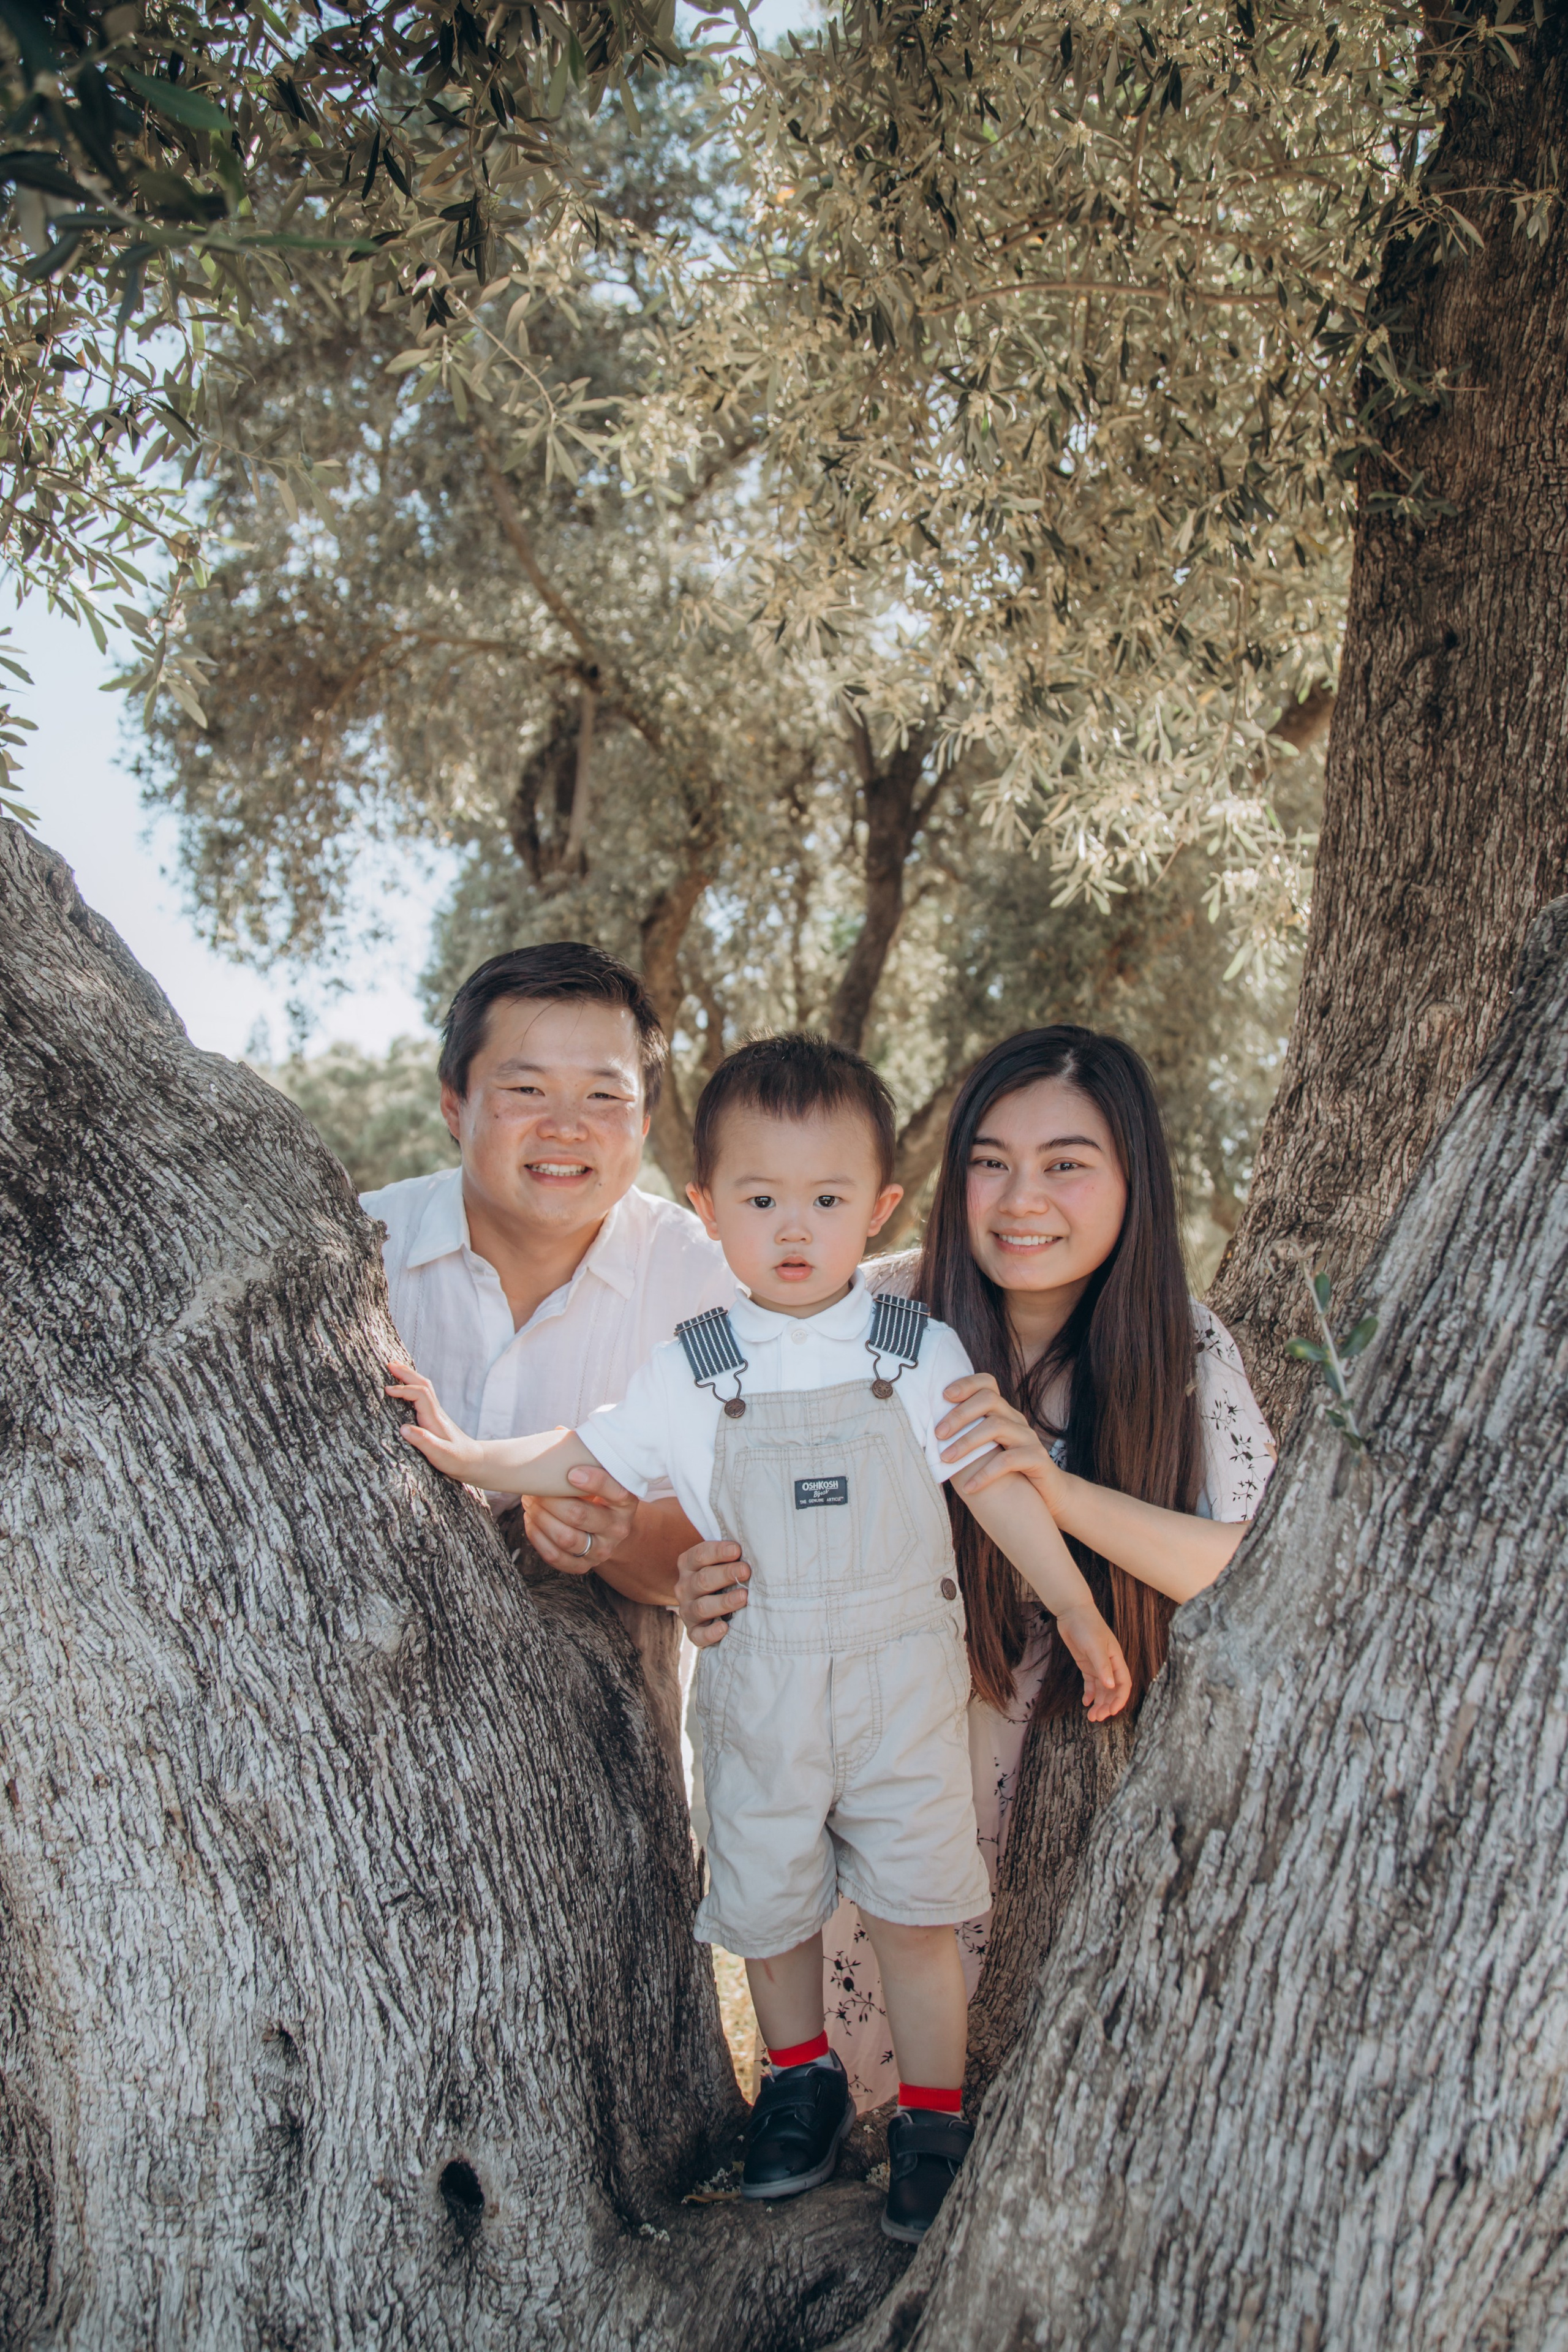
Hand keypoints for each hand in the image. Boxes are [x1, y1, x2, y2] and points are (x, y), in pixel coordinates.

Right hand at [385, 1360, 484, 1483]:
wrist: (473, 1461)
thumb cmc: (456, 1459)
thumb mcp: (440, 1454)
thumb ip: (423, 1441)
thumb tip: (403, 1428)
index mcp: (434, 1418)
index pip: (420, 1394)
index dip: (404, 1389)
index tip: (387, 1390)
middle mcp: (436, 1412)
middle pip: (423, 1385)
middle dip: (406, 1373)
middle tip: (389, 1364)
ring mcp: (436, 1413)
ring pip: (424, 1387)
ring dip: (410, 1376)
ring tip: (395, 1368)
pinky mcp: (434, 1418)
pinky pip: (423, 1395)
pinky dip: (413, 1386)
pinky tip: (406, 1387)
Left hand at [523, 1463, 638, 1573]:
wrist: (610, 1528)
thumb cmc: (600, 1492)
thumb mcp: (602, 1473)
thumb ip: (584, 1454)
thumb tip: (558, 1431)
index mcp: (626, 1501)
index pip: (615, 1491)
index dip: (594, 1481)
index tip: (571, 1472)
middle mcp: (617, 1528)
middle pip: (580, 1515)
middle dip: (551, 1500)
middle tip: (535, 1488)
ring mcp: (601, 1550)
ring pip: (565, 1538)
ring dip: (541, 1518)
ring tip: (529, 1501)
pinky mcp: (584, 1566)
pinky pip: (556, 1557)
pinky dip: (538, 1538)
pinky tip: (531, 1521)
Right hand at [675, 1539, 750, 1647]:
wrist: (711, 1603)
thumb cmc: (723, 1576)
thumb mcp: (722, 1562)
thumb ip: (732, 1555)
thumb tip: (757, 1547)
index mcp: (688, 1565)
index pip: (699, 1555)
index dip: (718, 1552)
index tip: (737, 1550)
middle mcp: (684, 1587)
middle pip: (702, 1579)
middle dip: (725, 1574)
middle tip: (746, 1571)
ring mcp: (687, 1610)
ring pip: (701, 1607)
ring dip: (723, 1602)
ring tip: (744, 1596)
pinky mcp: (693, 1631)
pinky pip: (698, 1635)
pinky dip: (711, 1633)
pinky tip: (725, 1628)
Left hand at [940, 1374, 1066, 1513]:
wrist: (1048, 1496)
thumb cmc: (1009, 1473)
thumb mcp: (988, 1451)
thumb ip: (968, 1438)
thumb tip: (930, 1434)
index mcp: (1003, 1414)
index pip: (988, 1384)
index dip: (966, 1384)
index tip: (943, 1396)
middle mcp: (1016, 1420)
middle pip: (989, 1400)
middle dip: (959, 1415)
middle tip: (938, 1434)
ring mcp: (1028, 1438)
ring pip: (997, 1427)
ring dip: (967, 1443)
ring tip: (946, 1460)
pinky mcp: (1037, 1459)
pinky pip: (1009, 1460)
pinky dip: (986, 1473)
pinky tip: (970, 1487)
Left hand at [1054, 1603, 1132, 1721]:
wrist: (1072, 1612)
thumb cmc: (1087, 1625)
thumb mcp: (1095, 1646)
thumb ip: (1102, 1666)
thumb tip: (1110, 1686)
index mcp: (1116, 1659)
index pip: (1124, 1683)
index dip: (1120, 1699)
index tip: (1112, 1712)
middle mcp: (1109, 1664)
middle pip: (1112, 1690)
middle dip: (1107, 1705)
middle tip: (1097, 1718)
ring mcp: (1097, 1665)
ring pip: (1102, 1689)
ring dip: (1099, 1703)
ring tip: (1091, 1716)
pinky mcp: (1086, 1664)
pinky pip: (1091, 1683)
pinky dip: (1090, 1694)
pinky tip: (1086, 1702)